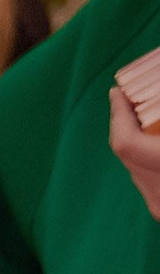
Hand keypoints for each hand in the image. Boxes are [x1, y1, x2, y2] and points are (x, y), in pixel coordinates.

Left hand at [110, 84, 159, 223]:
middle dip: (125, 124)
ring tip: (143, 117)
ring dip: (137, 140)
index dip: (119, 114)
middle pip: (127, 154)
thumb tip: (144, 96)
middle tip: (129, 99)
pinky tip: (155, 142)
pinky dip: (148, 158)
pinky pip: (146, 180)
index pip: (126, 143)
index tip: (118, 93)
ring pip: (135, 168)